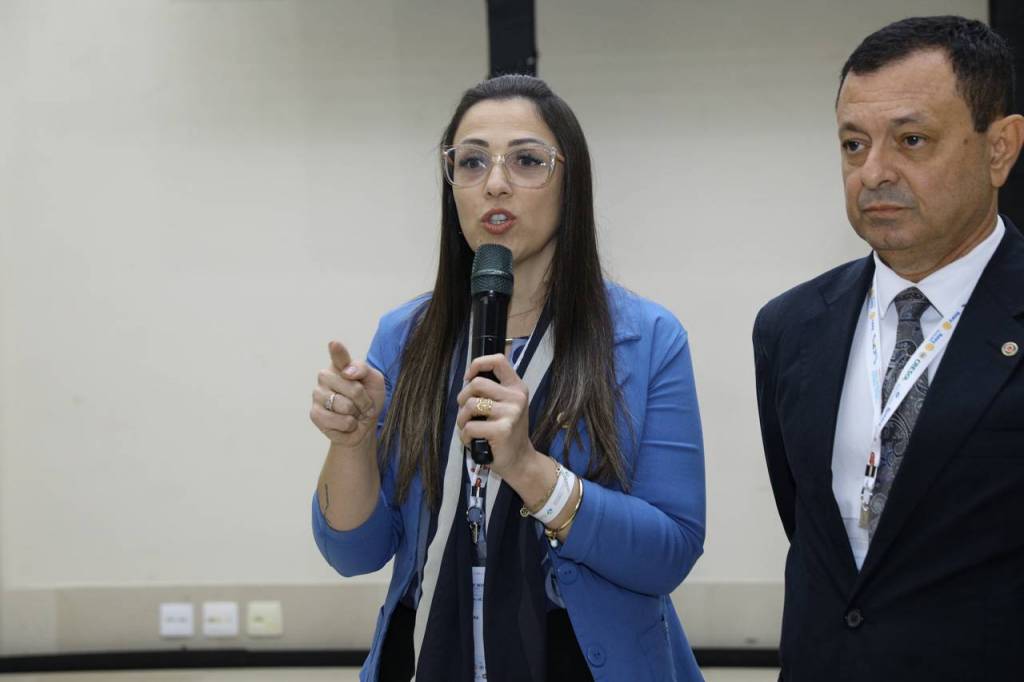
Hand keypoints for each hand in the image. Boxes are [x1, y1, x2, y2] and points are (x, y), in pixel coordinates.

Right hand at [310, 341, 385, 447]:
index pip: (339, 356)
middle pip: (353, 388)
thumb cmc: (369, 399)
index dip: (337, 351)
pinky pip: (339, 421)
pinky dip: (349, 425)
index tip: (334, 344)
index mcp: (340, 365)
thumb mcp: (375, 381)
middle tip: (363, 403)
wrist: (365, 424)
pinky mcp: (315, 414)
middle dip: (364, 400)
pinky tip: (346, 422)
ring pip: (346, 407)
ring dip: (356, 414)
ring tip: (354, 413)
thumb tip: (347, 372)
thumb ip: (363, 370)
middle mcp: (325, 376)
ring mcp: (318, 395)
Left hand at [456, 353, 535, 478]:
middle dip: (463, 398)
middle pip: (476, 384)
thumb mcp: (506, 406)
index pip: (498, 360)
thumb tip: (467, 380)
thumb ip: (491, 391)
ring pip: (470, 405)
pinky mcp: (502, 430)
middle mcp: (516, 397)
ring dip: (462, 419)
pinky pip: (470, 426)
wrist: (520, 460)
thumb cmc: (506, 432)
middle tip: (466, 412)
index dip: (477, 364)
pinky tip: (472, 441)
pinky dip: (465, 436)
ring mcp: (510, 413)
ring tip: (468, 427)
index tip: (468, 378)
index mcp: (516, 387)